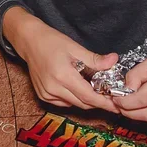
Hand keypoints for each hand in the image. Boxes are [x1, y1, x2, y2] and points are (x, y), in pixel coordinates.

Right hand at [4, 8, 118, 110]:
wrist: (29, 42)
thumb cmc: (52, 42)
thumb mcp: (75, 47)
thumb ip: (95, 59)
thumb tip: (114, 60)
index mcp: (63, 76)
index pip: (89, 97)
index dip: (104, 103)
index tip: (117, 105)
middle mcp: (53, 89)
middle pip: (83, 103)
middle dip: (98, 102)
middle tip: (109, 96)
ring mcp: (47, 94)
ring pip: (74, 104)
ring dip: (86, 100)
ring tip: (94, 89)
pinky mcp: (43, 96)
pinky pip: (64, 103)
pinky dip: (74, 98)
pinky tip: (76, 87)